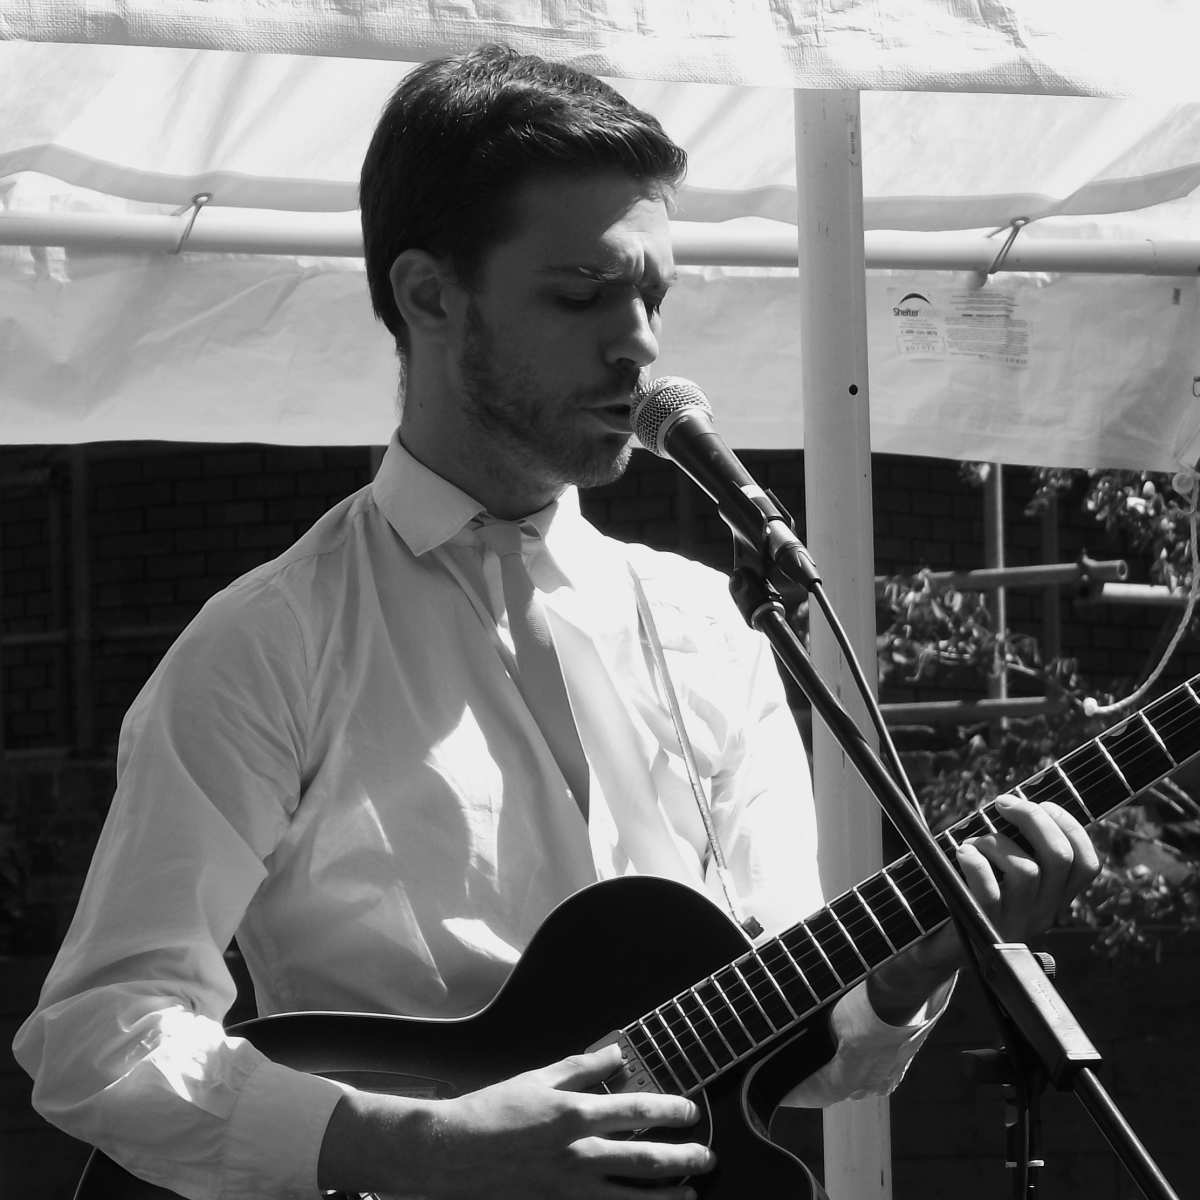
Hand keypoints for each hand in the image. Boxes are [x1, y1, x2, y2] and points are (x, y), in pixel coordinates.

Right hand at [319, 1042, 713, 1198]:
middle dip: (683, 1158)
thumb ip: (583, 1067)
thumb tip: (617, 1054)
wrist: (454, 1152)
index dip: (671, 1110)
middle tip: (706, 1156)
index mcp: (577, 1113)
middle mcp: (581, 1152)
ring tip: (689, 1195)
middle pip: (646, 1158)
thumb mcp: (540, 1078)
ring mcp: (571, 1186)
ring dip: (667, 1197)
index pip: (639, 1109)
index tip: (690, 1111)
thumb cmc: (494, 1110)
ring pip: (632, 1196)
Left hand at [867, 795, 1100, 1023]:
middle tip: (1003, 802)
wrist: (937, 948)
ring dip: (996, 842)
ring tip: (973, 842)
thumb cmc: (969, 894)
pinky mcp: (984, 927)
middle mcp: (1043, 913)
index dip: (1071, 827)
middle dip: (1033, 818)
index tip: (1043, 802)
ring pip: (1025, 871)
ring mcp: (1015, 923)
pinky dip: (975, 862)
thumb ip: (1018, 846)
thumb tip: (1015, 804)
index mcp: (1054, 898)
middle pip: (1060, 858)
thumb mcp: (1004, 874)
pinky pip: (989, 891)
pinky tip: (962, 853)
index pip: (1087, 864)